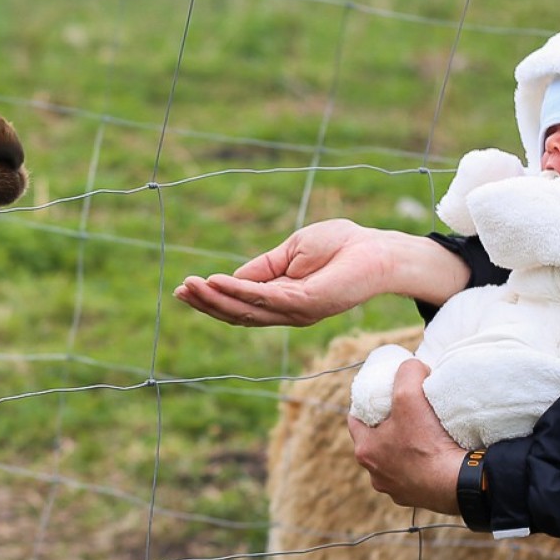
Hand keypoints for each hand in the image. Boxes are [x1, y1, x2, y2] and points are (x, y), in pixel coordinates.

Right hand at [175, 221, 461, 327]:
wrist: (378, 250)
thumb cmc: (342, 245)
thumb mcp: (292, 251)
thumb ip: (264, 267)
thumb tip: (231, 278)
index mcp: (283, 298)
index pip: (241, 304)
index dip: (212, 297)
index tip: (186, 287)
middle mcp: (287, 311)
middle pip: (238, 313)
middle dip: (207, 303)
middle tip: (180, 292)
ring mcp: (296, 310)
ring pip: (246, 311)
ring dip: (215, 299)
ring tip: (190, 287)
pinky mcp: (306, 302)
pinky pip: (264, 298)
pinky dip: (238, 291)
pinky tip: (217, 283)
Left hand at [346, 358, 465, 514]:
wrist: (457, 484)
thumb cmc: (427, 442)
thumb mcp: (410, 395)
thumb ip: (407, 372)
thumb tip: (411, 366)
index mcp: (366, 450)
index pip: (356, 421)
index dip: (366, 406)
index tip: (380, 397)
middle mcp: (376, 474)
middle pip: (376, 442)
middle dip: (387, 427)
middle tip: (405, 412)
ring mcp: (395, 489)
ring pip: (394, 462)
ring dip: (403, 449)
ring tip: (422, 435)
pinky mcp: (416, 498)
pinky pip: (414, 477)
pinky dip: (421, 466)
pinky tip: (434, 456)